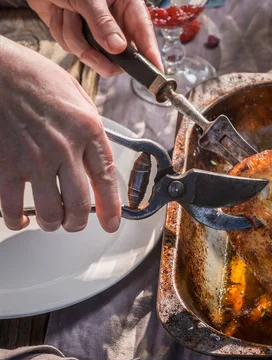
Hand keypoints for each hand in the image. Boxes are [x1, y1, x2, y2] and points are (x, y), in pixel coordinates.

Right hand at [0, 37, 120, 232]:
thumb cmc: (32, 75)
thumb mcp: (76, 95)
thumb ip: (88, 128)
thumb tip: (95, 154)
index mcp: (87, 130)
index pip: (106, 178)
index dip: (112, 208)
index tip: (112, 223)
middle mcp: (63, 148)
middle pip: (78, 204)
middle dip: (77, 221)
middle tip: (74, 223)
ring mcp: (33, 159)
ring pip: (49, 212)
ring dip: (51, 222)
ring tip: (50, 220)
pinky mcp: (4, 165)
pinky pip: (12, 207)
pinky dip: (16, 219)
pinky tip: (19, 218)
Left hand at [27, 0, 161, 76]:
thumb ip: (103, 23)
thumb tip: (118, 48)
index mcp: (127, 6)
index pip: (144, 34)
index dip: (151, 55)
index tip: (156, 72)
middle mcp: (115, 21)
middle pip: (119, 55)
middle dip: (99, 56)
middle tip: (89, 56)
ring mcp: (96, 31)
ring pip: (92, 54)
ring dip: (74, 37)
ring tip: (67, 14)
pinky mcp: (78, 35)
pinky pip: (73, 48)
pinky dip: (62, 33)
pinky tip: (60, 14)